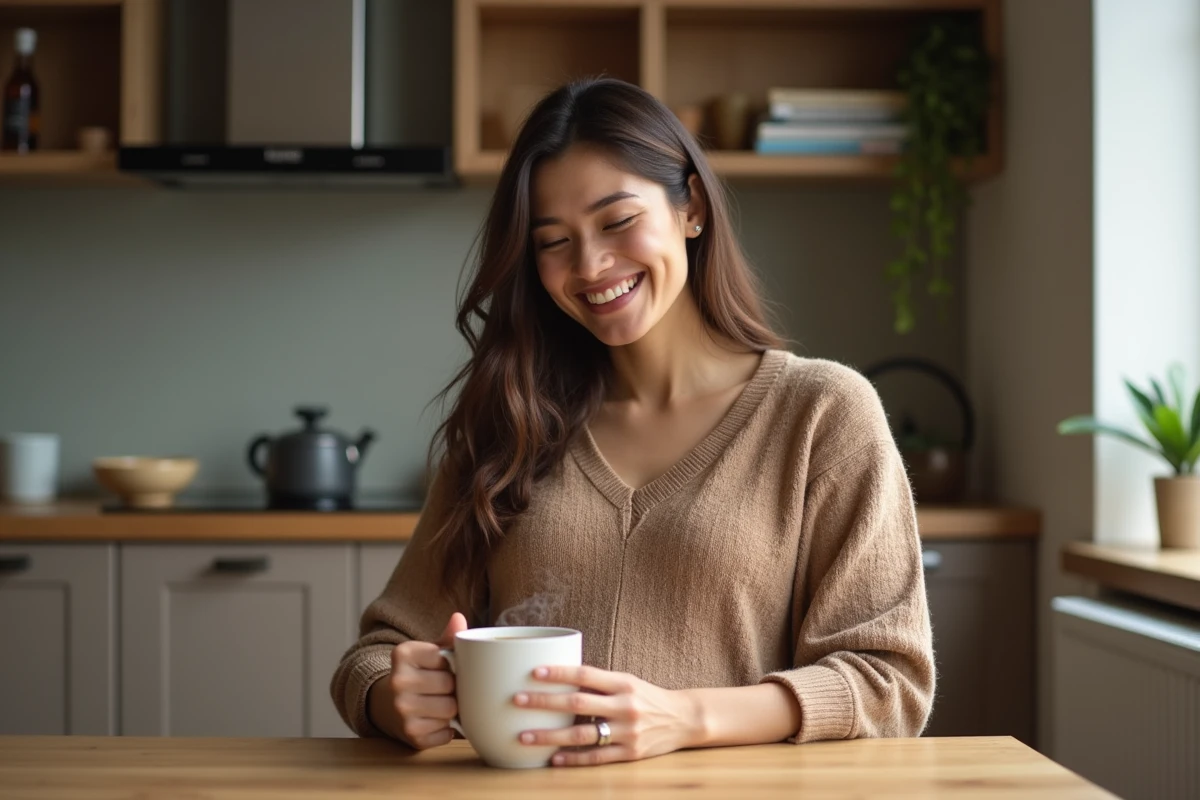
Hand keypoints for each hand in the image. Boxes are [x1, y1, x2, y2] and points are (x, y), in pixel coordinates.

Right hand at [368, 612, 467, 749]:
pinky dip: (445, 729)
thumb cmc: (416, 675)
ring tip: (441, 704)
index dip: (451, 665)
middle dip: (453, 688)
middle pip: (450, 685)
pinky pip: (446, 733)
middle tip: (445, 689)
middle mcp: (397, 681)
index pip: (445, 658)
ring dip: (451, 709)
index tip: (443, 668)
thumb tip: (459, 618)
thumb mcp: (427, 653)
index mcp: (402, 654)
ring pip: (450, 709)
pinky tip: (434, 721)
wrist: (386, 704)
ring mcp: (402, 710)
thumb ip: (446, 638)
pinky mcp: (411, 735)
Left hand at [513, 665, 703, 766]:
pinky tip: (552, 759)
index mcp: (623, 683)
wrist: (684, 719)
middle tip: (517, 700)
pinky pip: (595, 757)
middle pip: (577, 704)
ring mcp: (627, 732)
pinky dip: (572, 759)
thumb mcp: (627, 682)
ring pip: (581, 735)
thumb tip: (559, 678)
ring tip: (524, 736)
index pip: (585, 675)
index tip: (534, 672)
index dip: (559, 673)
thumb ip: (598, 683)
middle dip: (544, 703)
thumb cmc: (648, 697)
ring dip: (549, 737)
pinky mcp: (629, 754)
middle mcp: (624, 706)